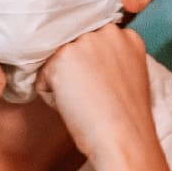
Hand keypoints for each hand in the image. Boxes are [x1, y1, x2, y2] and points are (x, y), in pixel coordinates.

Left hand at [38, 24, 158, 159]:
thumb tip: (83, 61)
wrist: (123, 138)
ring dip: (62, 81)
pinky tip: (73, 106)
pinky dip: (51, 95)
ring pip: (57, 60)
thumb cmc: (126, 118)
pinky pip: (43, 77)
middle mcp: (107, 32)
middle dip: (75, 69)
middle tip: (91, 96)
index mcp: (127, 37)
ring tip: (84, 102)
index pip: (93, 41)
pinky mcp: (62, 57)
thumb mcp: (128, 76)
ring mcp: (84, 42)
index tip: (99, 85)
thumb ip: (109, 59)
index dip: (90, 65)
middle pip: (73, 47)